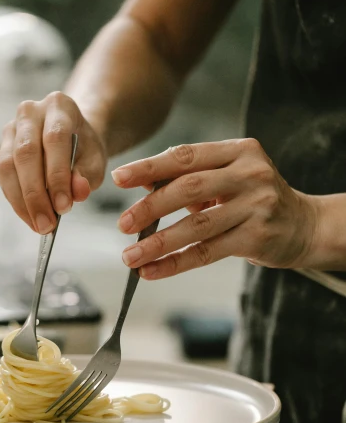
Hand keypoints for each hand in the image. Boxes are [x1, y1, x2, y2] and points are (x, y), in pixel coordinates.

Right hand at [0, 91, 106, 233]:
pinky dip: (16, 201)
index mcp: (59, 106)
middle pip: (25, 153)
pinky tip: (30, 217)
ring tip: (39, 225)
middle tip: (47, 225)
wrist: (71, 138)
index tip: (64, 207)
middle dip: (36, 195)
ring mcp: (11, 129)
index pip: (54, 139)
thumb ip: (87, 176)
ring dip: (22, 201)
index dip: (57, 176)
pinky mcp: (1, 148)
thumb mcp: (95, 161)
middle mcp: (30, 112)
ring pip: (7, 166)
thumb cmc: (84, 149)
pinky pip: (2, 177)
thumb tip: (77, 192)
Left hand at [111, 139, 318, 278]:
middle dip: (150, 207)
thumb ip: (189, 178)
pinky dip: (175, 263)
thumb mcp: (227, 178)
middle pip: (189, 188)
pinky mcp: (256, 237)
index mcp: (238, 151)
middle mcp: (249, 174)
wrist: (303, 226)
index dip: (150, 167)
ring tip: (130, 257)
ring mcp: (255, 206)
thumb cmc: (254, 200)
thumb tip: (141, 185)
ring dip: (158, 243)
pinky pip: (207, 252)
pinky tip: (152, 271)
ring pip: (196, 226)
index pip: (186, 155)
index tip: (119, 178)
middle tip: (122, 223)